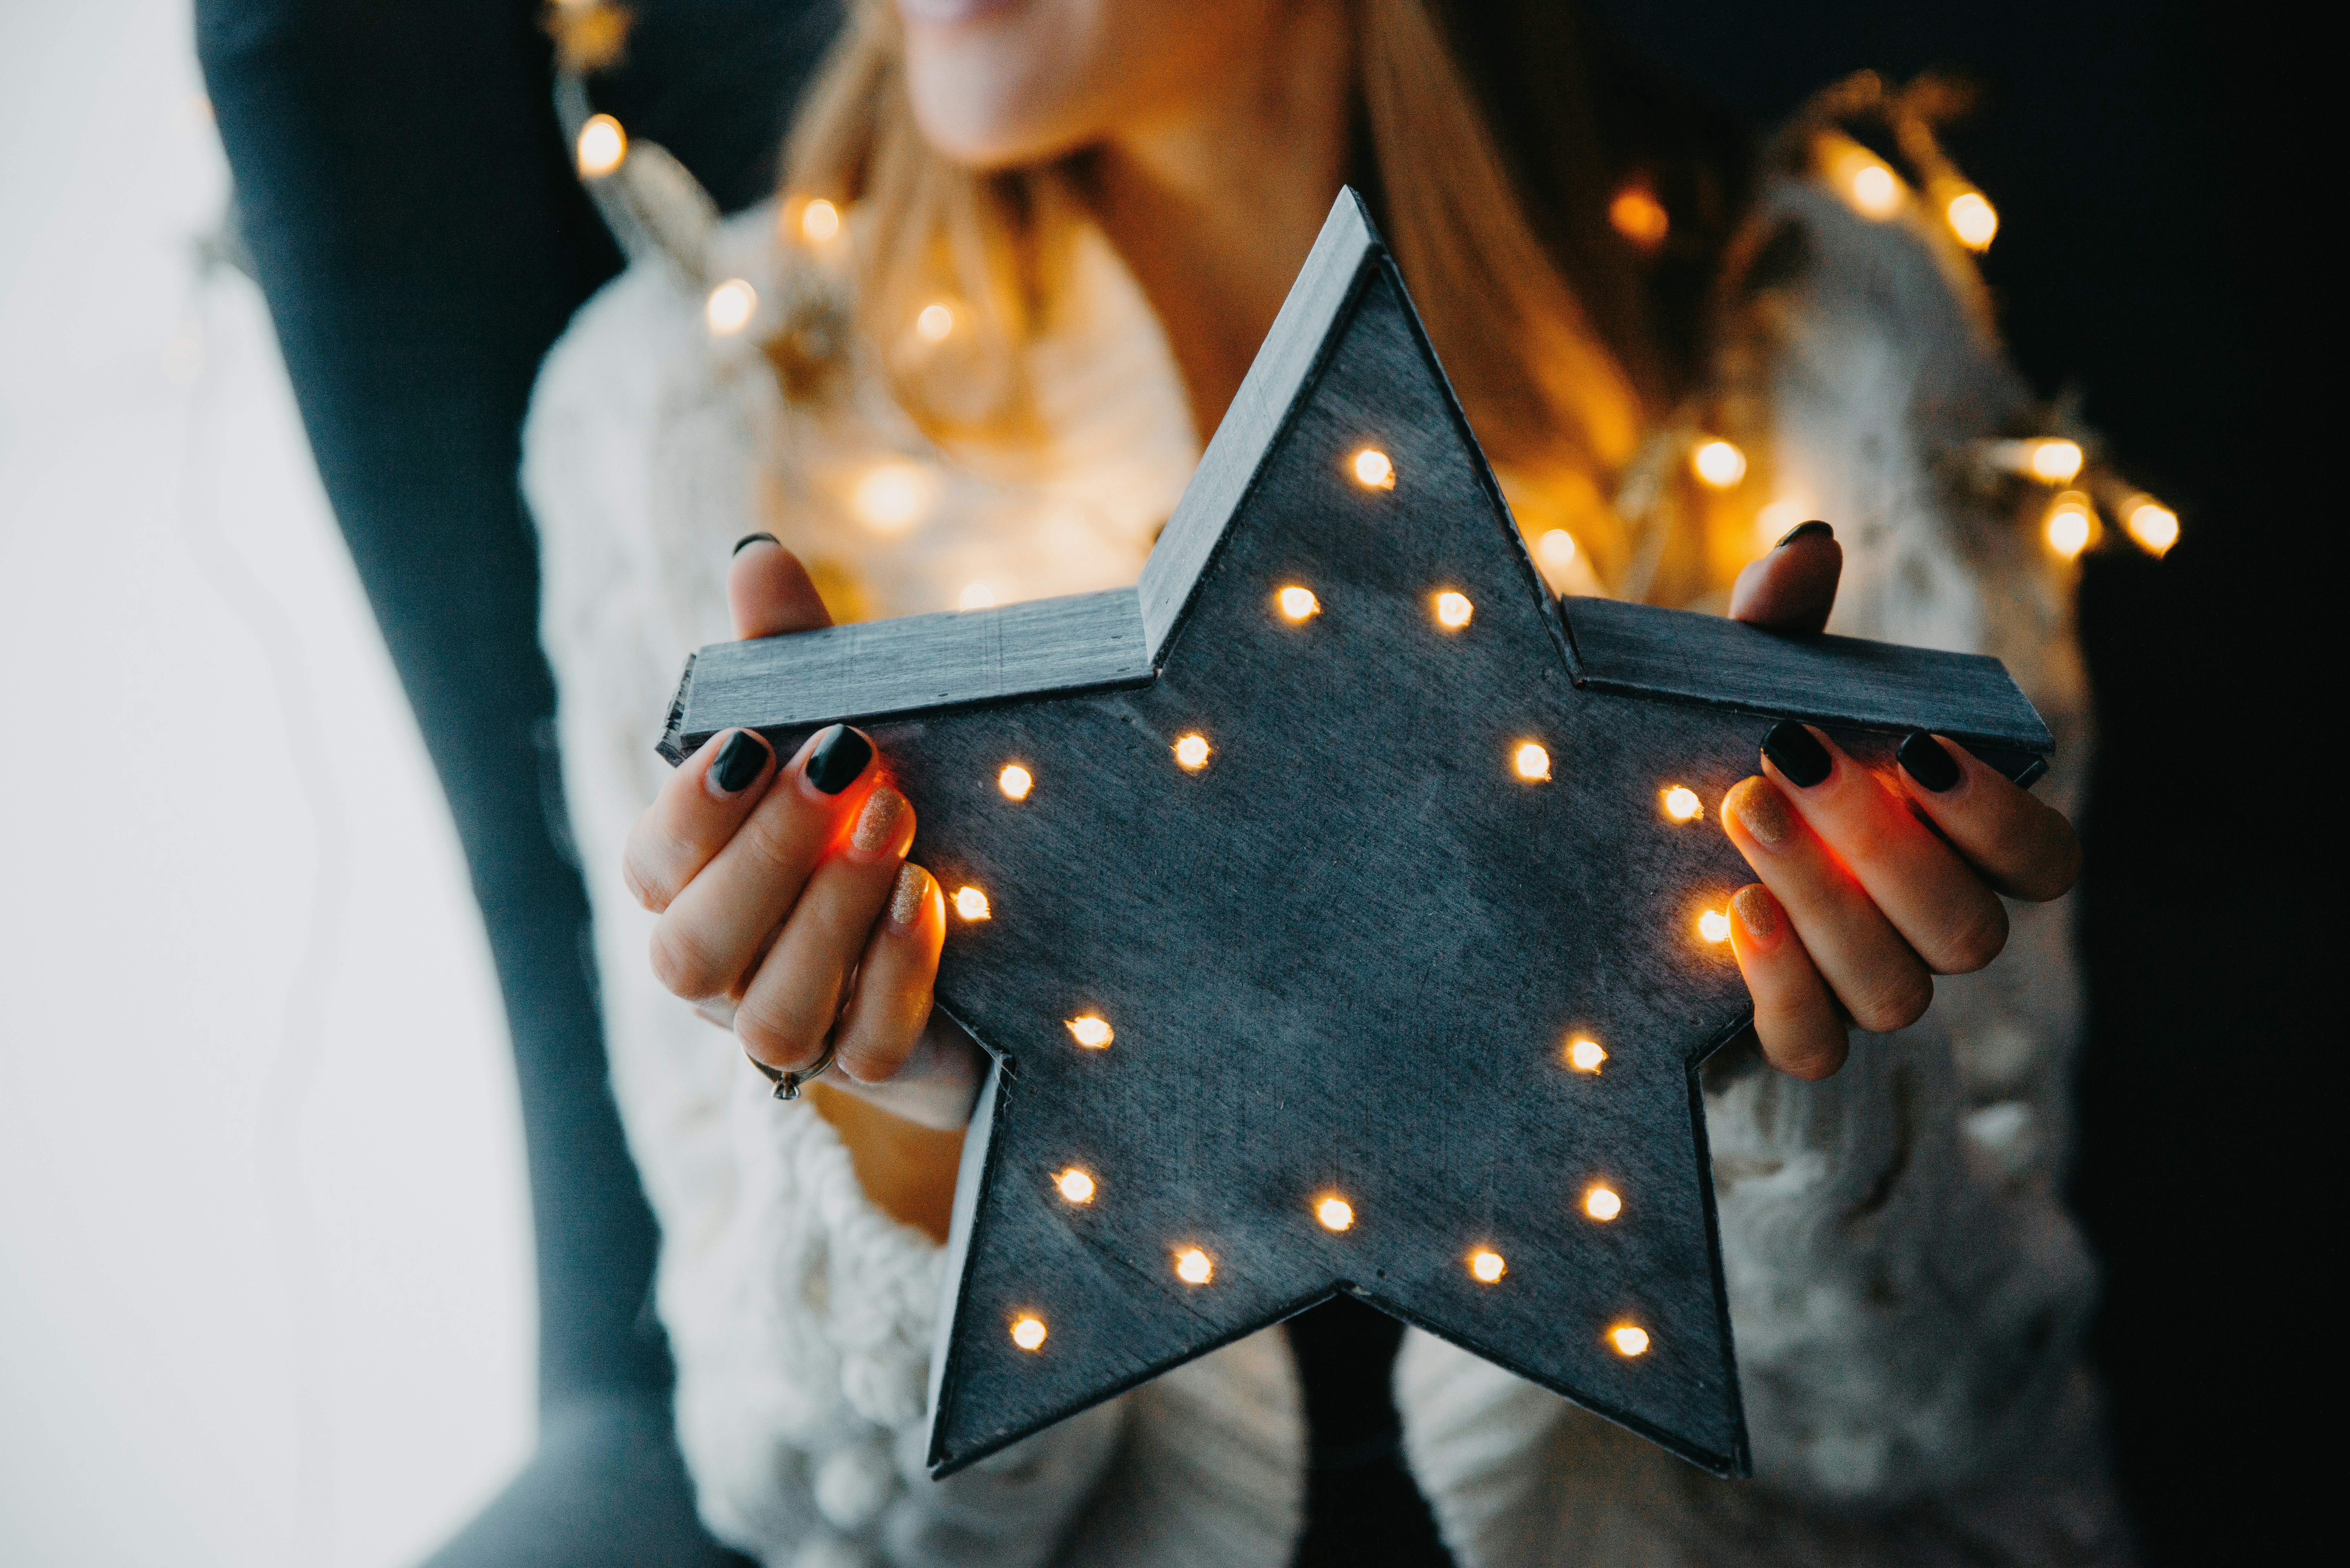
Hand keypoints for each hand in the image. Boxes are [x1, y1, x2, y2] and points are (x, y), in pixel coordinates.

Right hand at [621, 536, 983, 1129]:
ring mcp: (796, 1031)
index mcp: (692, 887)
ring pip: (772, 1015)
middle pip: (690, 950)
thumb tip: (755, 553)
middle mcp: (725, 972)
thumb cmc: (887, 806)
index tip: (755, 740)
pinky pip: (866, 1051)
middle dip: (766, 858)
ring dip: (831, 916)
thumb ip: (791, 652)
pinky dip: (896, 978)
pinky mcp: (876, 1070)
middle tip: (849, 770)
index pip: (651, 864)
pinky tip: (929, 903)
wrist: (997, 916)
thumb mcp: (848, 723)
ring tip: (898, 827)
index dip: (692, 809)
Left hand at [1718, 522, 2081, 1078]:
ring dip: (1824, 899)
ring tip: (1742, 809)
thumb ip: (1783, 624)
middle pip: (1966, 927)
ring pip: (1896, 990)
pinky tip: (1735, 912)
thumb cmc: (1726, 761)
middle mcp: (1926, 931)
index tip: (1925, 747)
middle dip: (1887, 843)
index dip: (2004, 818)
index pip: (2044, 861)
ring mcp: (1861, 990)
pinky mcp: (1787, 1035)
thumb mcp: (1745, 687)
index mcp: (1954, 849)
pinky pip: (1811, 1045)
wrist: (1622, 854)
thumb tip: (1808, 546)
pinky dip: (1782, 986)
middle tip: (1788, 753)